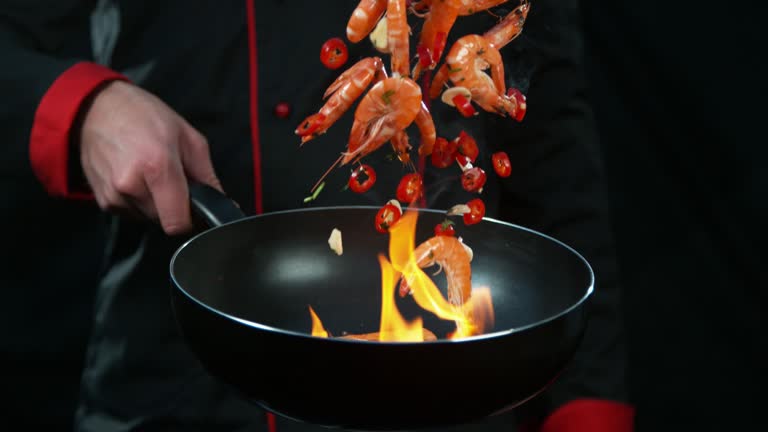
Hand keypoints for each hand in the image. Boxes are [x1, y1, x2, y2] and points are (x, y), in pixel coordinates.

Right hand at [78, 81, 221, 234]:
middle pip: (164, 220)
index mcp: (157, 166)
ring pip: (148, 217)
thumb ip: (207, 175)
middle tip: (168, 177)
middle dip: (172, 205)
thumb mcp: (187, 136)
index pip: (177, 223)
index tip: (192, 208)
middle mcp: (131, 185)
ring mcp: (114, 195)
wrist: (95, 109)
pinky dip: (138, 201)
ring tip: (149, 173)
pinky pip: (131, 212)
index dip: (190, 219)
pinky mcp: (103, 201)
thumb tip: (221, 202)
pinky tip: (135, 176)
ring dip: (154, 203)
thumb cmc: (143, 116)